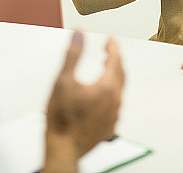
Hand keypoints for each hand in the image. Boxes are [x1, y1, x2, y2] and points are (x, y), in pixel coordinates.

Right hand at [43, 32, 124, 172]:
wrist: (63, 149)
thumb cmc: (61, 119)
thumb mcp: (63, 81)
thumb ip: (73, 54)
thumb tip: (79, 34)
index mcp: (106, 88)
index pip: (115, 60)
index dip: (113, 47)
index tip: (111, 39)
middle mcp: (114, 101)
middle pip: (120, 74)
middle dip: (115, 59)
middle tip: (109, 49)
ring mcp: (113, 114)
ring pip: (119, 89)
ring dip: (114, 74)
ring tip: (105, 66)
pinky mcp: (110, 125)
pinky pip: (115, 103)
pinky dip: (112, 91)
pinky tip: (102, 92)